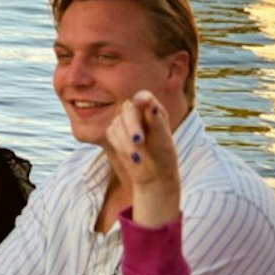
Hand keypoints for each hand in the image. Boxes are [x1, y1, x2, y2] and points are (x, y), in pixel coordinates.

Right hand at [105, 90, 180, 226]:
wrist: (154, 176)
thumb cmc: (164, 156)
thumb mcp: (163, 140)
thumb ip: (156, 121)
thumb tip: (150, 104)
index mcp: (153, 110)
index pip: (144, 97)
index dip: (142, 99)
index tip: (141, 103)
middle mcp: (137, 112)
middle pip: (128, 110)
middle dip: (132, 127)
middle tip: (139, 142)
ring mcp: (124, 121)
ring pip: (117, 123)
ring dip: (126, 142)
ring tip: (137, 158)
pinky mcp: (113, 132)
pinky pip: (111, 133)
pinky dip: (120, 146)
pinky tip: (131, 156)